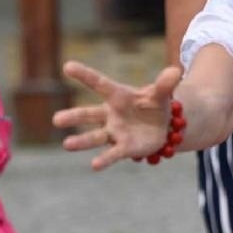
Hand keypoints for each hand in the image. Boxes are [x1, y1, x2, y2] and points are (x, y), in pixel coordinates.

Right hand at [51, 61, 183, 170]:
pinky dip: (104, 160)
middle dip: (74, 117)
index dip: (85, 75)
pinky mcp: (124, 148)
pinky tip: (94, 166)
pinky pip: (112, 154)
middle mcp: (110, 114)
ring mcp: (115, 132)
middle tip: (56, 120)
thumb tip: (175, 71)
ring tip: (66, 145)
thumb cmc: (156, 104)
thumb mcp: (162, 93)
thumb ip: (165, 84)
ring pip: (95, 137)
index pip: (99, 83)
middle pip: (89, 114)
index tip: (67, 67)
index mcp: (118, 95)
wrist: (164, 126)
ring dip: (81, 141)